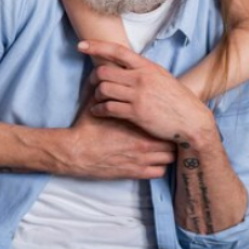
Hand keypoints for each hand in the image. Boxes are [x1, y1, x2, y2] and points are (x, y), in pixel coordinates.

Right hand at [60, 84, 174, 179]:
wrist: (76, 152)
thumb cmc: (86, 129)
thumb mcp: (97, 105)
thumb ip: (108, 93)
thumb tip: (108, 75)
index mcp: (137, 123)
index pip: (163, 121)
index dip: (166, 121)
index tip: (164, 119)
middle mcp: (143, 142)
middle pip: (171, 140)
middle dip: (170, 137)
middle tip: (166, 134)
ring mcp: (141, 159)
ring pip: (170, 158)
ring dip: (167, 153)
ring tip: (162, 149)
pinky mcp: (135, 172)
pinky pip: (159, 172)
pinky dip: (159, 167)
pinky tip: (153, 162)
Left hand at [83, 40, 215, 142]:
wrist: (192, 121)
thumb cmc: (177, 99)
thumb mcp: (161, 77)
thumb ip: (143, 70)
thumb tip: (126, 64)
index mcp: (147, 67)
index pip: (117, 51)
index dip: (97, 46)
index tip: (81, 46)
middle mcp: (141, 78)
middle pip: (103, 71)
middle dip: (93, 78)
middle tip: (91, 84)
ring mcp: (138, 96)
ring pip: (103, 89)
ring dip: (95, 95)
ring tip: (96, 100)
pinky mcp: (136, 113)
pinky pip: (108, 108)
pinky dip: (98, 109)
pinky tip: (97, 112)